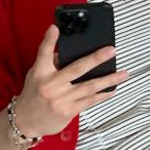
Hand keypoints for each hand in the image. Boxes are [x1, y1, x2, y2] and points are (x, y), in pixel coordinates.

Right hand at [14, 25, 128, 137]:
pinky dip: (102, 95)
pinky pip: (89, 101)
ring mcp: (61, 99)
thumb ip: (52, 64)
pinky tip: (112, 89)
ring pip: (89, 86)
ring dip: (108, 80)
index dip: (49, 40)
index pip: (44, 53)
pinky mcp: (68, 111)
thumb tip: (73, 52)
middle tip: (111, 50)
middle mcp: (50, 85)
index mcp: (40, 73)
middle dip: (96, 59)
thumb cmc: (34, 94)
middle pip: (76, 69)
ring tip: (123, 74)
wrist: (26, 121)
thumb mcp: (37, 75)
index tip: (55, 28)